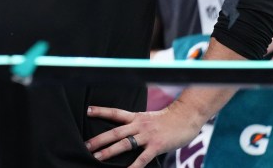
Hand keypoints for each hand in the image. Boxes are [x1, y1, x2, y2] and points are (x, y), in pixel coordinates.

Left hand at [85, 101, 204, 166]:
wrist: (186, 117)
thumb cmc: (167, 119)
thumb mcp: (148, 118)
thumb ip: (136, 125)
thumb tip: (125, 132)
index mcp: (136, 117)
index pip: (115, 113)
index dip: (100, 111)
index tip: (87, 110)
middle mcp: (139, 125)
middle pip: (115, 132)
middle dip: (99, 139)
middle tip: (86, 145)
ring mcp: (147, 135)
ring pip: (125, 144)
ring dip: (110, 151)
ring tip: (97, 157)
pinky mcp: (157, 145)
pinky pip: (143, 158)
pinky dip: (134, 166)